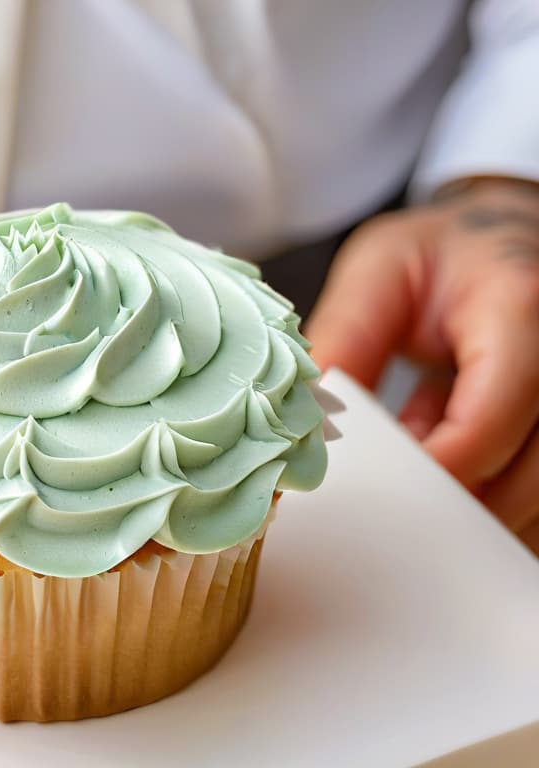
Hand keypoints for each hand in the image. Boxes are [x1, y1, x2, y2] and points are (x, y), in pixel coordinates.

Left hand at [306, 178, 538, 552]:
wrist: (497, 241)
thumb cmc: (439, 255)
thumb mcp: (377, 275)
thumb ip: (346, 340)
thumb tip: (305, 421)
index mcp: (518, 304)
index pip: (493, 413)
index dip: (438, 465)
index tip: (377, 491)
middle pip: (528, 470)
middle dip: (451, 498)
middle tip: (382, 500)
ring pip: (535, 492)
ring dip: (468, 497)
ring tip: (410, 456)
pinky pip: (531, 484)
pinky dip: (483, 488)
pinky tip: (442, 454)